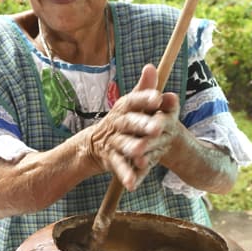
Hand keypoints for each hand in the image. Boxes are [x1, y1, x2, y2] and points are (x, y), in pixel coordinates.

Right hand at [88, 64, 179, 190]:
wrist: (93, 144)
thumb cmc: (121, 121)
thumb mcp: (130, 104)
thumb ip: (144, 88)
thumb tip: (151, 67)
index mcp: (124, 107)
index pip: (135, 100)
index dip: (145, 98)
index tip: (159, 97)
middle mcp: (118, 123)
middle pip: (131, 123)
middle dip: (143, 125)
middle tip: (158, 127)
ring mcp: (114, 142)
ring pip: (125, 145)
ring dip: (133, 149)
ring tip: (141, 153)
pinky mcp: (111, 159)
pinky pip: (119, 167)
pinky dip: (126, 176)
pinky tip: (133, 184)